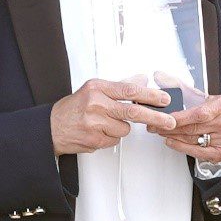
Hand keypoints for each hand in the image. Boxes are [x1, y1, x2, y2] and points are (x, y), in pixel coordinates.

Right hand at [50, 77, 176, 154]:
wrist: (51, 127)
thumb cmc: (74, 107)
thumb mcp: (94, 90)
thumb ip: (119, 86)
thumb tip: (142, 80)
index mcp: (97, 88)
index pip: (129, 90)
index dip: (150, 95)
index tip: (164, 99)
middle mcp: (95, 104)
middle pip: (132, 112)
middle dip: (155, 117)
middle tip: (169, 121)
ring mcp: (94, 123)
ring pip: (125, 129)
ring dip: (120, 127)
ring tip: (104, 123)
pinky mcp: (94, 140)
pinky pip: (115, 140)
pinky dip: (110, 137)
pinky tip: (98, 132)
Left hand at [161, 93, 220, 165]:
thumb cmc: (211, 110)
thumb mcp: (199, 95)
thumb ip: (179, 86)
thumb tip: (159, 76)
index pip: (198, 113)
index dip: (180, 118)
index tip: (165, 118)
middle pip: (193, 128)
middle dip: (170, 127)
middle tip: (156, 125)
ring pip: (192, 139)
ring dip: (172, 136)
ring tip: (161, 131)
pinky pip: (196, 151)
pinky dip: (181, 147)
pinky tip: (171, 141)